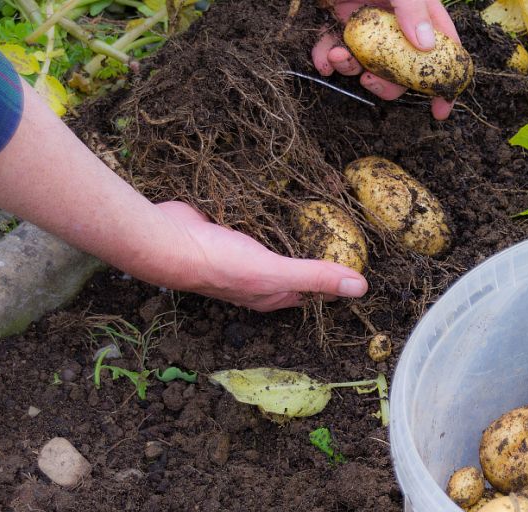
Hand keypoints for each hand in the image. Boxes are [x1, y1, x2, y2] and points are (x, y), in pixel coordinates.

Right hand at [156, 201, 367, 310]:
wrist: (166, 240)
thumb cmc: (219, 263)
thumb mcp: (276, 272)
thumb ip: (316, 277)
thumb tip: (361, 287)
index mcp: (272, 295)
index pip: (313, 291)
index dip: (335, 279)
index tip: (359, 258)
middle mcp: (258, 279)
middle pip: (295, 268)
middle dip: (316, 250)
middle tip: (342, 227)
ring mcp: (240, 255)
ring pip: (276, 245)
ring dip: (292, 230)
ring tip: (319, 209)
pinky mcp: (228, 231)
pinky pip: (257, 224)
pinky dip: (269, 214)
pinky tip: (280, 199)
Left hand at [312, 0, 459, 119]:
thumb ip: (412, 7)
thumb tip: (425, 45)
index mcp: (418, 7)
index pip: (443, 46)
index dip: (446, 79)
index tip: (440, 109)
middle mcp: (394, 18)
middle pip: (403, 65)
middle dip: (388, 82)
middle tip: (372, 83)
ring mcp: (365, 21)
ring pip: (367, 62)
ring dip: (351, 69)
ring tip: (337, 58)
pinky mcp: (336, 19)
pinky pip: (336, 50)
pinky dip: (327, 60)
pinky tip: (321, 59)